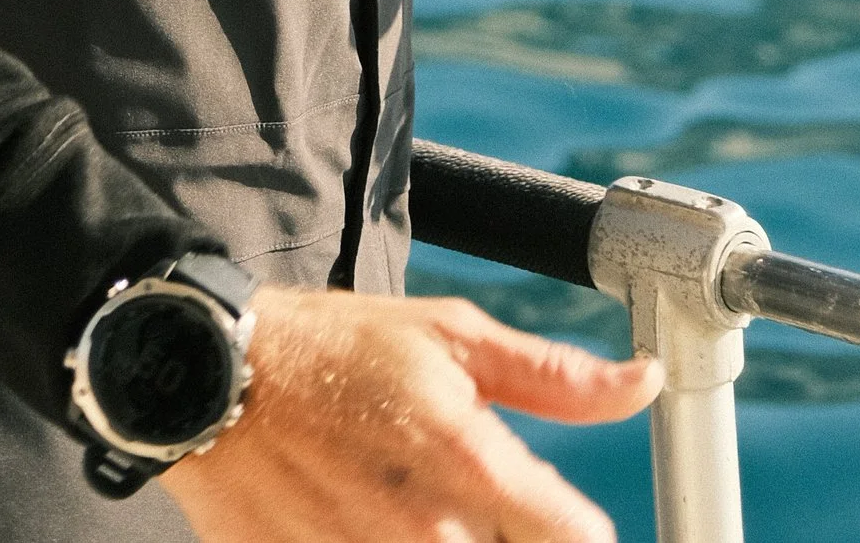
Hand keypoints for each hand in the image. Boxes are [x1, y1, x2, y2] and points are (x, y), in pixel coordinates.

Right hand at [165, 288, 655, 542]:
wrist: (215, 379)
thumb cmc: (337, 348)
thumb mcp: (450, 337)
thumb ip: (556, 375)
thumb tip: (644, 381)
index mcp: (475, 465)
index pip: (582, 542)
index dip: (578, 530)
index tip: (559, 515)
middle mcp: (433, 534)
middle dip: (509, 531)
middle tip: (460, 490)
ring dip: (452, 540)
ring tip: (411, 500)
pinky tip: (372, 515)